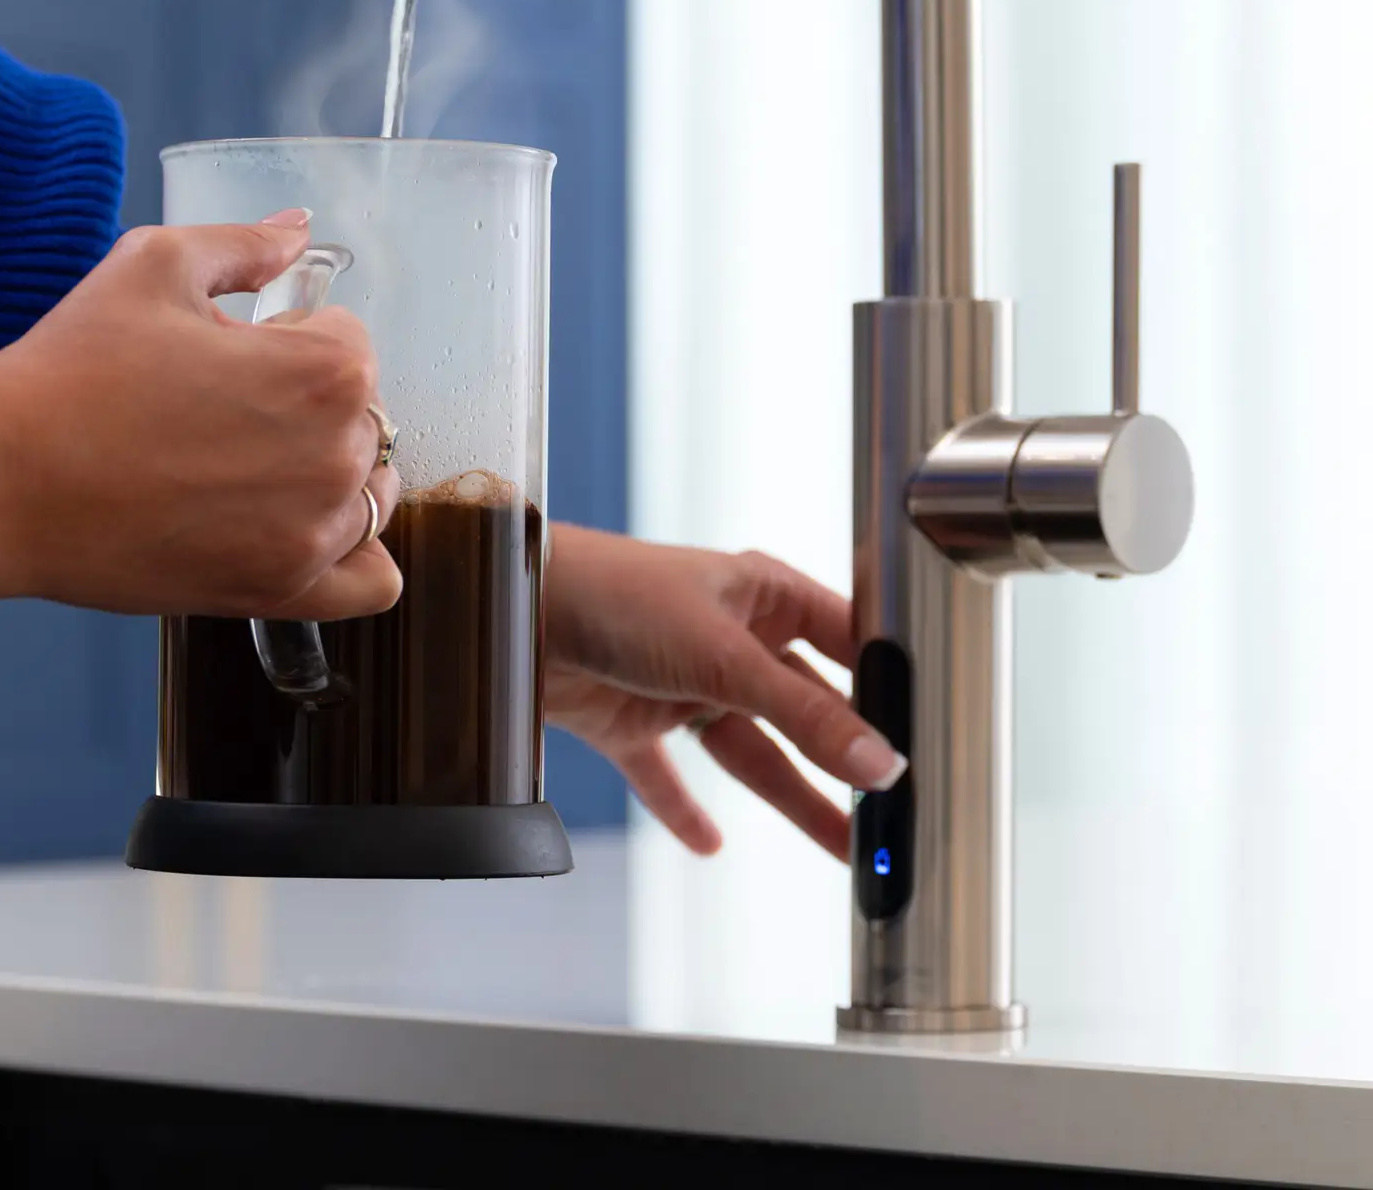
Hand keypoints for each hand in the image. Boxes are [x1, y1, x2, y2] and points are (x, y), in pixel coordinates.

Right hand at [0, 211, 400, 619]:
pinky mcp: (280, 591)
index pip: (348, 339)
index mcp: (327, 369)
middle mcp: (338, 456)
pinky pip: (371, 583)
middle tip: (214, 409)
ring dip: (322, 471)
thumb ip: (245, 244)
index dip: (285, 336)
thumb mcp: (154, 264)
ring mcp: (313, 534)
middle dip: (302, 403)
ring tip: (236, 464)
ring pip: (366, 492)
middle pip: (361, 416)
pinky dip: (353, 555)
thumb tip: (298, 230)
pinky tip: (296, 527)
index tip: (226, 354)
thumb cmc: (72, 370)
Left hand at [542, 524, 904, 860]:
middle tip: (895, 813)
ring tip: (846, 852)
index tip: (932, 741)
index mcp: (763, 596)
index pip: (849, 644)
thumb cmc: (617, 594)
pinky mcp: (631, 720)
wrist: (513, 608)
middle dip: (847, 759)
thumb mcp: (724, 656)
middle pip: (805, 709)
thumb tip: (882, 762)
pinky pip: (669, 775)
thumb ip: (803, 714)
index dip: (888, 689)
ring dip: (794, 798)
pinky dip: (686, 810)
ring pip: (753, 750)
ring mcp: (681, 681)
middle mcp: (730, 638)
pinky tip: (710, 844)